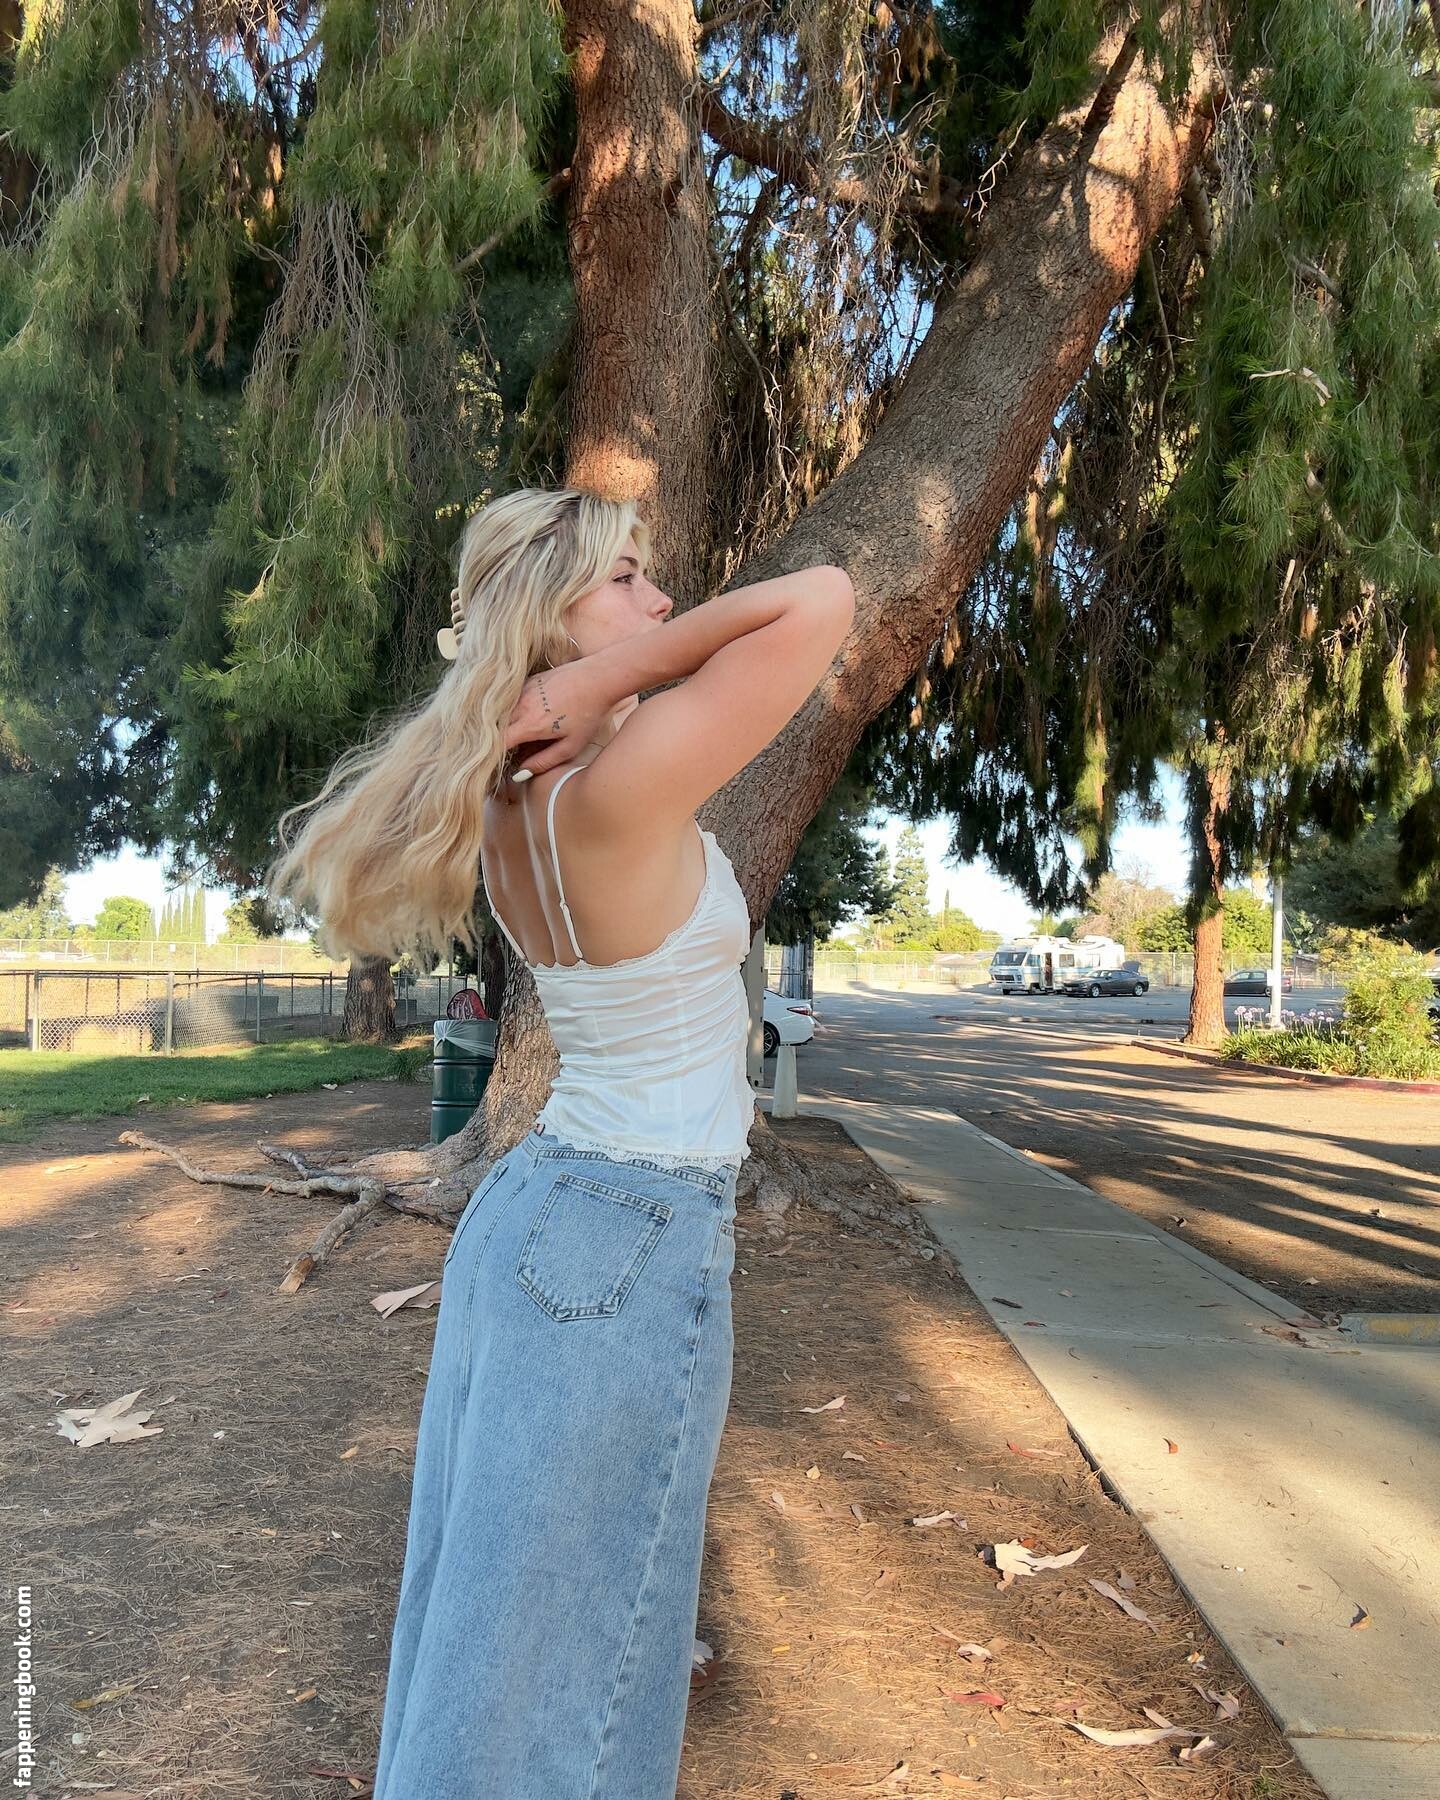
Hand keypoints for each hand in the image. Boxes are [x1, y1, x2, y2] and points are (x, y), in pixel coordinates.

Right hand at [502, 657, 619, 779]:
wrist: (599, 678)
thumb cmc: (588, 713)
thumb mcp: (571, 745)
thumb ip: (544, 762)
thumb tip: (521, 774)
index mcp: (530, 724)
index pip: (499, 742)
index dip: (495, 754)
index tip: (499, 762)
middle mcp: (522, 706)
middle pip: (496, 727)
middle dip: (496, 741)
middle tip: (507, 751)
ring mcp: (523, 690)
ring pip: (502, 712)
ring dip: (503, 725)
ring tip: (516, 734)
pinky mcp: (528, 680)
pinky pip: (512, 700)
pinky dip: (512, 710)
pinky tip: (525, 716)